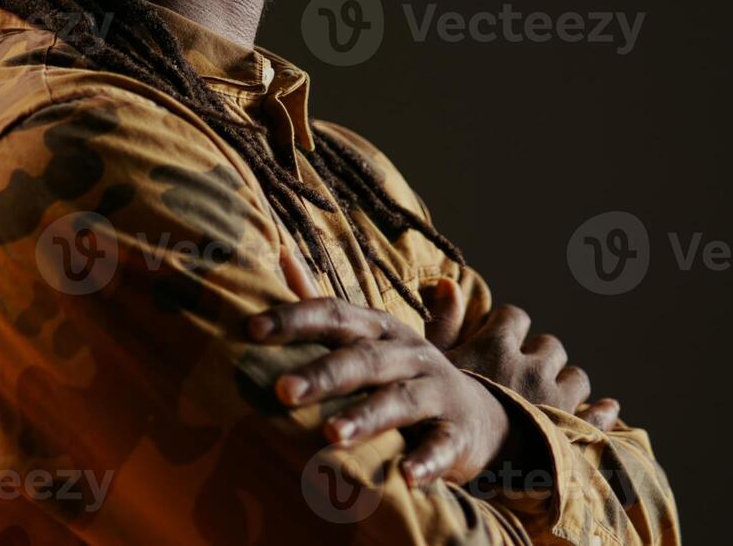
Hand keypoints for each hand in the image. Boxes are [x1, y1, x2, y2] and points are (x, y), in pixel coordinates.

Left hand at [246, 294, 511, 487]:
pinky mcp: (457, 434)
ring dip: (366, 417)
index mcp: (379, 329)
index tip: (251, 330)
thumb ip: (325, 308)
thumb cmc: (403, 375)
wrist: (480, 417)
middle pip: (364, 359)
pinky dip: (426, 461)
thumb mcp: (369, 338)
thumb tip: (281, 256)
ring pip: (399, 401)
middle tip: (282, 391)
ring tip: (331, 436)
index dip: (295, 319)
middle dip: (323, 374)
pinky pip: (442, 446)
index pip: (335, 314)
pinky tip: (405, 477)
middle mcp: (408, 354)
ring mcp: (435, 392)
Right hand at [422, 279, 621, 431]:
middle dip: (539, 357)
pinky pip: (597, 415)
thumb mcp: (433, 367)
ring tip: (549, 397)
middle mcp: (532, 367)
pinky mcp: (570, 430)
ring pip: (576, 377)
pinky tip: (608, 407)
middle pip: (550, 346)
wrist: (457, 457)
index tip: (498, 344)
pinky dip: (604, 411)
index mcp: (497, 347)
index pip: (515, 316)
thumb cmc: (438, 412)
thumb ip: (442, 324)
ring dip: (565, 382)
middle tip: (522, 377)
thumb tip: (448, 281)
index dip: (508, 328)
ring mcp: (555, 399)